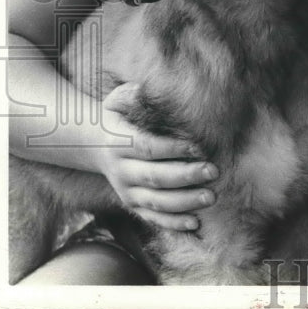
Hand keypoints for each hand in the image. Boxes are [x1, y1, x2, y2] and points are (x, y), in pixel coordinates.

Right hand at [94, 83, 217, 230]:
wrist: (92, 144)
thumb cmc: (118, 115)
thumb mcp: (119, 100)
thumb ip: (134, 94)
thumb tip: (147, 86)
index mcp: (120, 142)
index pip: (147, 147)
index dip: (172, 148)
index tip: (198, 146)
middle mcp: (122, 170)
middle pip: (155, 177)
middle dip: (186, 176)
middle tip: (214, 171)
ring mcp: (126, 190)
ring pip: (155, 202)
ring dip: (184, 202)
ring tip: (211, 196)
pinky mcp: (131, 203)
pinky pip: (152, 217)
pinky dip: (172, 223)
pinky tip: (196, 222)